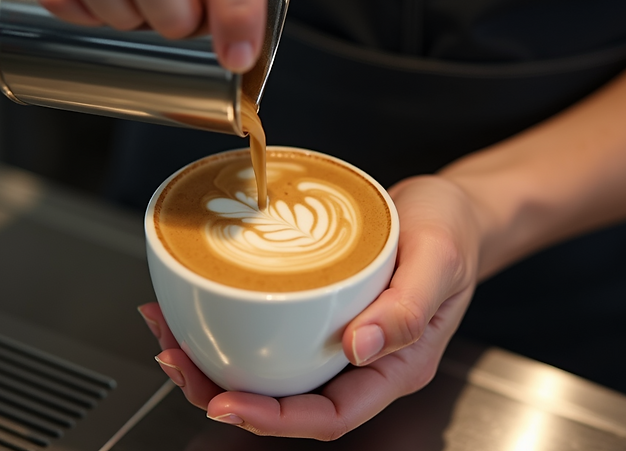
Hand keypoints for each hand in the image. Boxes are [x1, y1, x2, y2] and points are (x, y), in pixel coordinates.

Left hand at [138, 175, 489, 438]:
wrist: (453, 206)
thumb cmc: (454, 230)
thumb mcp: (440, 259)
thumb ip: (409, 307)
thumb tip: (360, 348)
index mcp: (396, 367)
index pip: (331, 417)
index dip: (274, 419)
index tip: (227, 402)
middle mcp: (363, 362)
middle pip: (288, 401)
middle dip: (225, 392)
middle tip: (176, 360)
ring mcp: (340, 339)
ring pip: (273, 370)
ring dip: (217, 362)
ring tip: (171, 334)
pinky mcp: (321, 312)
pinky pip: (273, 331)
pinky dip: (232, 324)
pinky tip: (199, 306)